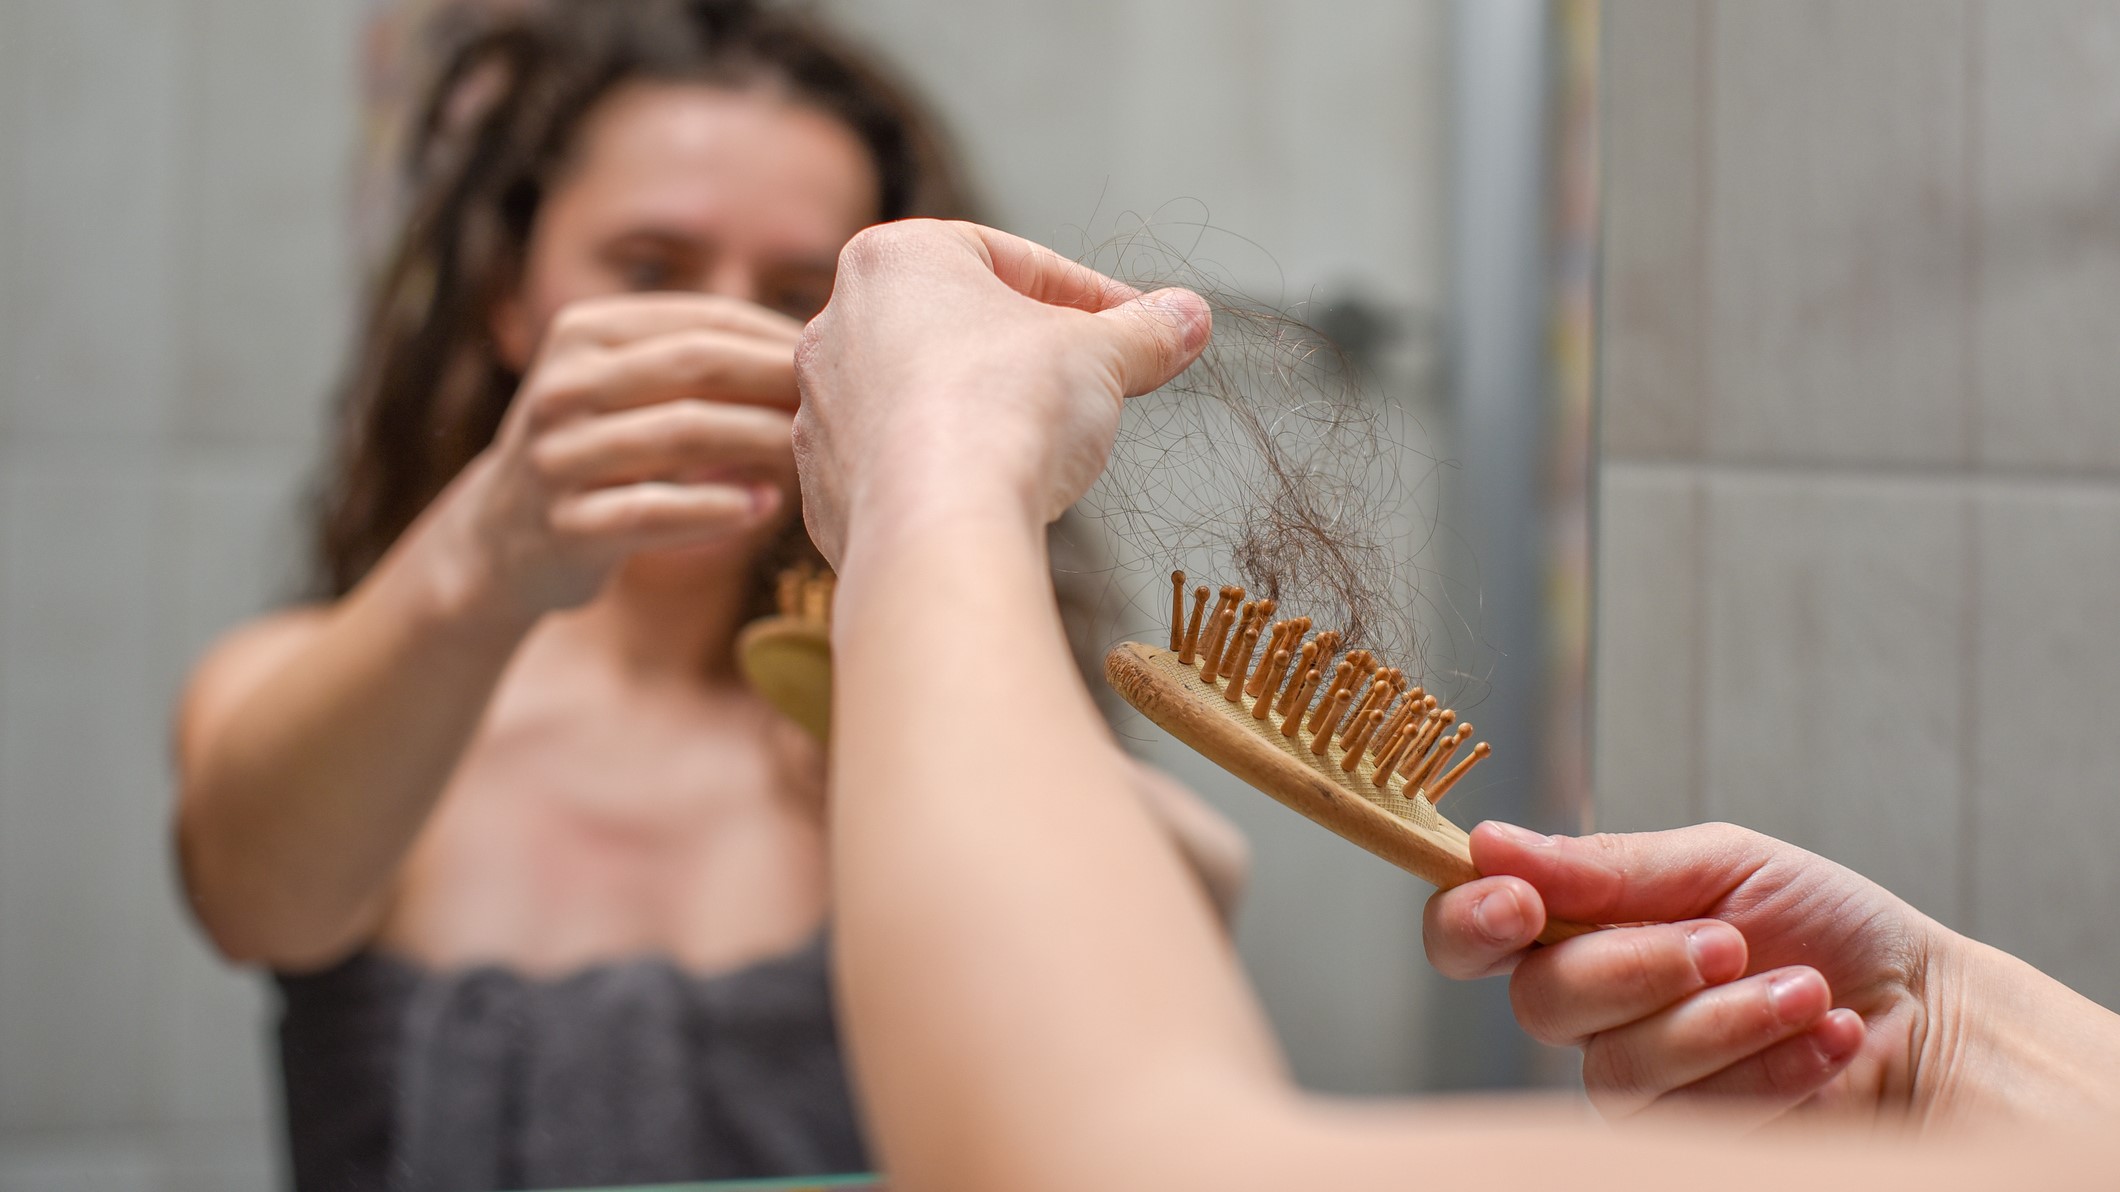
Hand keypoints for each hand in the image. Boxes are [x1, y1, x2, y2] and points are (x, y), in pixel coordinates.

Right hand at [437, 293, 803, 614]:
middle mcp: (563, 386)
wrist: (501, 539)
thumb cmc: (596, 450)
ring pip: (682, 434)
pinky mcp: (566, 527)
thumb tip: (814, 342)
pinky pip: (656, 511)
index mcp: (582, 333)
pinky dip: (720, 508)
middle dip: (775, 379)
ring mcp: (558, 457)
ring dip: (760, 440)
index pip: (702, 320)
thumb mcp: (622, 385)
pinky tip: (766, 506)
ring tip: (809, 452)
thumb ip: (693, 358)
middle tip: (837, 401)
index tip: (837, 358)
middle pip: (696, 365)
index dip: (776, 337)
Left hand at [791, 220, 1210, 563]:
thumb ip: (1144, 331)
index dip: (1087, 296)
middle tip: (1088, 382)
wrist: (939, 528)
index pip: (1012, 260)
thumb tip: (1188, 318)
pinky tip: (989, 493)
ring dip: (979, 411)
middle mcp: (837, 323)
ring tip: (1040, 446)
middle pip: (956, 326)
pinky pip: (894, 464)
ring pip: (919, 396)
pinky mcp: (821, 484)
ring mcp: (820, 407)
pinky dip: (941, 472)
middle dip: (1026, 352)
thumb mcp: (1102, 354)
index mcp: (895, 259)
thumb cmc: (1005, 412)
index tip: (1131, 326)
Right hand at [1427, 823, 1929, 1126]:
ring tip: (1804, 990)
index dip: (1469, 920)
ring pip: (1616, 1066)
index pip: (1470, 933)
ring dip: (1724, 1021)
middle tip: (1729, 944)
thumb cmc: (1828, 927)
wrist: (1929, 1012)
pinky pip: (1687, 1114)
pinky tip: (1826, 1036)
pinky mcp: (1686, 1135)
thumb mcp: (1722, 863)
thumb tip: (1490, 842)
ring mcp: (1635, 1078)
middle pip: (1539, 1002)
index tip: (1518, 902)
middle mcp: (1592, 1008)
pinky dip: (1770, 1065)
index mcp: (1581, 927)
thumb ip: (1608, 864)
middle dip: (1639, 967)